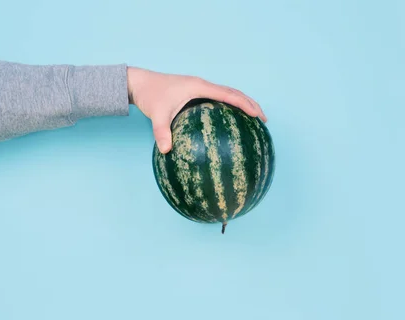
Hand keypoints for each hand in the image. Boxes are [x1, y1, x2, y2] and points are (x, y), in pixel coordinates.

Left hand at [127, 66, 266, 153]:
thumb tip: (167, 151)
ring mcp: (200, 88)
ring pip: (228, 94)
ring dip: (242, 103)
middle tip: (263, 119)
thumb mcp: (157, 115)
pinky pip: (218, 99)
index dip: (245, 104)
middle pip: (234, 92)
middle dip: (250, 104)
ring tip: (254, 119)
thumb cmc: (150, 96)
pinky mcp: (195, 92)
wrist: (140, 83)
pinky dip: (229, 107)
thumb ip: (162, 132)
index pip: (229, 94)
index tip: (258, 115)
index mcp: (199, 86)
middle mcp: (202, 85)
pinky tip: (230, 122)